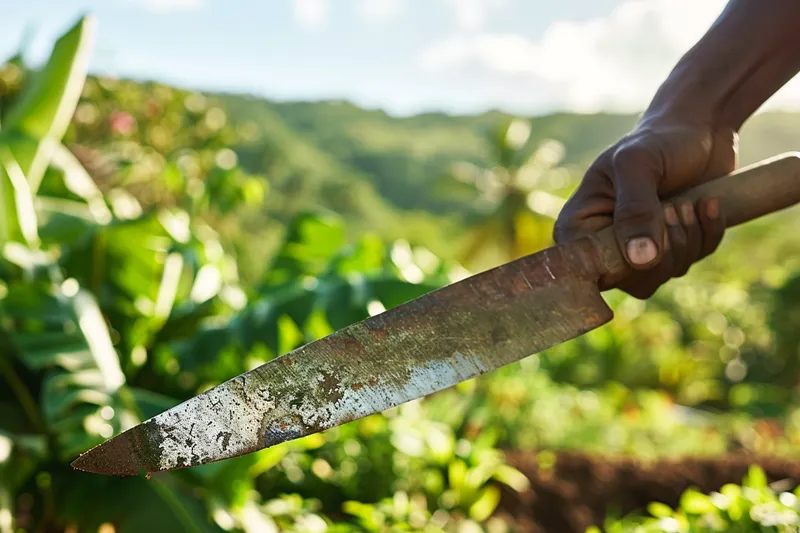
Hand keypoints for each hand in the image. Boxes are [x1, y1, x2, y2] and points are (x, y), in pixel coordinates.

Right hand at [553, 116, 735, 298]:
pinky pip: (691, 263)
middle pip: (633, 280)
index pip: (590, 270)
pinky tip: (707, 204)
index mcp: (578, 227)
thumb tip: (641, 261)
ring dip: (688, 238)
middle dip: (665, 247)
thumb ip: (636, 211)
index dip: (624, 262)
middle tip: (674, 207)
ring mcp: (637, 250)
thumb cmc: (658, 141)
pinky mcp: (670, 250)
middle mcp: (602, 244)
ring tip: (688, 201)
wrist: (697, 129)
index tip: (653, 230)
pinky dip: (707, 234)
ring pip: (664, 274)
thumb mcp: (639, 165)